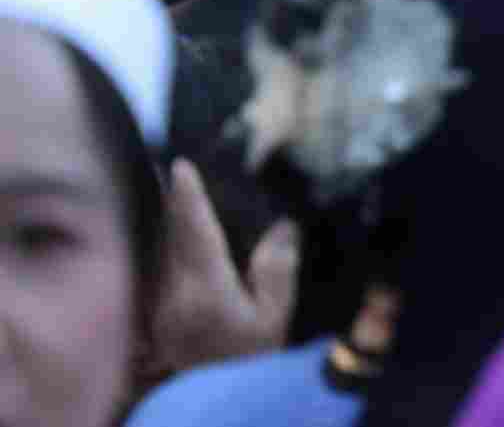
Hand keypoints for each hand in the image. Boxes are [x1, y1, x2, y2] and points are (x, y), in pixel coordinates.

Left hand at [144, 160, 297, 382]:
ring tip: (179, 195)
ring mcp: (158, 307)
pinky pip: (160, 270)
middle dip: (174, 203)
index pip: (195, 231)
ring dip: (169, 224)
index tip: (181, 164)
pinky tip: (177, 240)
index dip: (188, 196)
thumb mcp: (275, 321)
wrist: (213, 409)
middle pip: (170, 236)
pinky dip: (167, 247)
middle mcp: (174, 293)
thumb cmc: (250, 363)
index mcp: (206, 288)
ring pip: (161, 252)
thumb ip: (276, 272)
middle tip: (180, 169)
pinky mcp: (155, 318)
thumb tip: (283, 226)